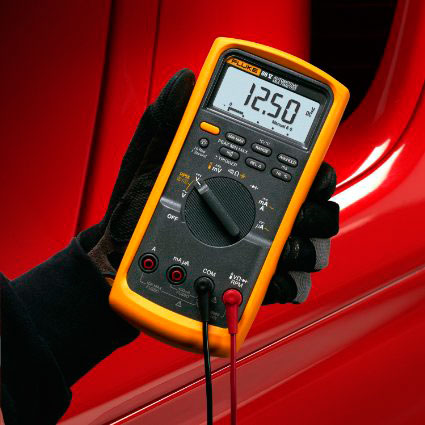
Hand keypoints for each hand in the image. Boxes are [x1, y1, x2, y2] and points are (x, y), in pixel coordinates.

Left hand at [78, 69, 338, 304]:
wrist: (120, 257)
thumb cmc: (137, 207)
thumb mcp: (149, 160)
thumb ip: (168, 120)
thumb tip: (186, 81)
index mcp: (242, 179)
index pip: (296, 168)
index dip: (316, 170)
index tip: (312, 176)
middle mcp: (258, 211)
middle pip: (315, 208)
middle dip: (315, 213)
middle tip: (291, 216)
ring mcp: (258, 247)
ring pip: (310, 246)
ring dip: (305, 248)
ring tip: (279, 249)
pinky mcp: (251, 280)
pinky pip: (290, 284)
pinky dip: (290, 283)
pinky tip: (270, 279)